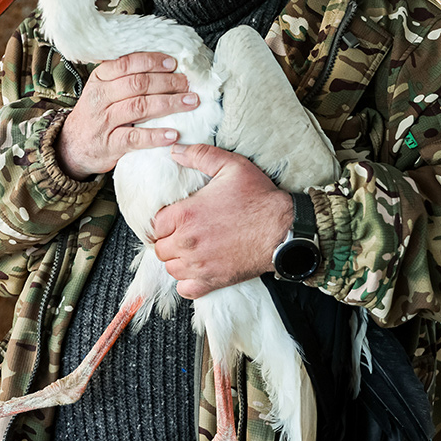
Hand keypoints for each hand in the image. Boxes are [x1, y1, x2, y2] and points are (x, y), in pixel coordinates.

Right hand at [56, 52, 197, 179]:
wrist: (73, 146)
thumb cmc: (96, 114)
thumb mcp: (103, 89)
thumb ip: (125, 77)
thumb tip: (164, 66)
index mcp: (100, 79)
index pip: (127, 64)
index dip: (152, 61)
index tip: (173, 63)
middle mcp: (101, 97)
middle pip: (138, 84)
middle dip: (167, 82)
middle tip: (187, 83)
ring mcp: (104, 121)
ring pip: (139, 107)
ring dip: (169, 103)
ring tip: (190, 102)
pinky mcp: (110, 144)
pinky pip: (135, 138)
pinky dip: (155, 136)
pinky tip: (173, 134)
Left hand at [153, 143, 291, 299]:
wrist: (284, 229)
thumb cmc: (259, 198)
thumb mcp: (232, 166)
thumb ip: (200, 155)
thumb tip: (175, 151)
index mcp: (186, 214)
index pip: (156, 224)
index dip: (165, 220)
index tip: (177, 219)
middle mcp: (187, 241)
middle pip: (160, 248)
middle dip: (169, 240)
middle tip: (185, 233)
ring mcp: (199, 264)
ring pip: (170, 268)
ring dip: (177, 260)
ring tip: (191, 250)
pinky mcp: (212, 281)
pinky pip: (185, 289)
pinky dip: (187, 281)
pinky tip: (197, 269)